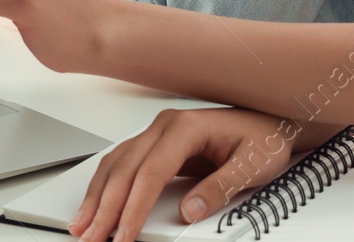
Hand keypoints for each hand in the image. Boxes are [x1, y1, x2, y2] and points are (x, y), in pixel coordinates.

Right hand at [70, 108, 302, 241]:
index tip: (123, 234)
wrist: (270, 123)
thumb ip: (221, 187)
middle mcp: (166, 126)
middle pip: (126, 169)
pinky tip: (96, 203)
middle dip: (106, 207)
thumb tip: (190, 210)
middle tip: (93, 237)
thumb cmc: (263, 139)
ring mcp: (158, 133)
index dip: (134, 207)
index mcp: (187, 127)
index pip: (151, 172)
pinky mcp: (156, 144)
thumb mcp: (253, 165)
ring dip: (98, 196)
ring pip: (117, 164)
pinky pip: (123, 164)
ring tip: (83, 225)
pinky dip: (106, 185)